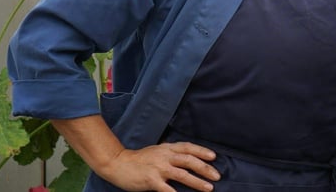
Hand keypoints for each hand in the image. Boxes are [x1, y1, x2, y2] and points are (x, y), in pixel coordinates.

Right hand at [96, 141, 219, 191]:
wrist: (118, 163)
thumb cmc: (139, 159)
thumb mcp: (157, 151)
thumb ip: (171, 153)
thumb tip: (188, 158)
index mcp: (167, 148)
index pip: (188, 147)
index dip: (202, 151)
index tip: (214, 157)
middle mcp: (164, 156)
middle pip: (189, 160)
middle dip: (205, 168)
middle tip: (217, 175)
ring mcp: (158, 169)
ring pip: (182, 174)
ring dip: (197, 181)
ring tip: (209, 187)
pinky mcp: (151, 180)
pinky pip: (167, 189)